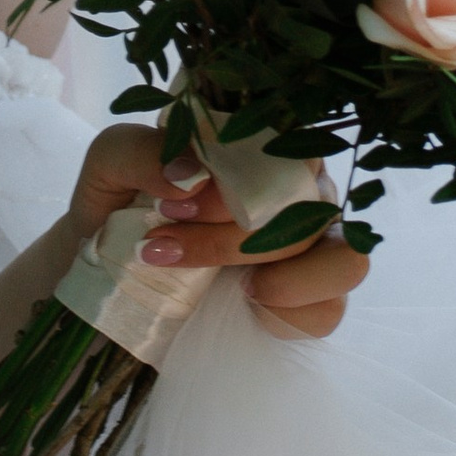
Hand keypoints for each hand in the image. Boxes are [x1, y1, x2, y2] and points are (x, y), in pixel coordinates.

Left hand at [67, 122, 371, 343]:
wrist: (109, 275)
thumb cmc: (121, 204)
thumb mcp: (111, 163)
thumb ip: (142, 152)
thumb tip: (191, 173)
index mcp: (267, 146)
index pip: (290, 145)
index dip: (242, 179)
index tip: (173, 204)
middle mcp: (302, 191)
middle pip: (311, 206)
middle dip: (232, 236)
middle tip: (164, 248)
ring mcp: (313, 249)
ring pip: (345, 257)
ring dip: (285, 275)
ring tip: (233, 286)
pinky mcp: (310, 302)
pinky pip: (330, 309)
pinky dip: (289, 311)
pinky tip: (244, 304)